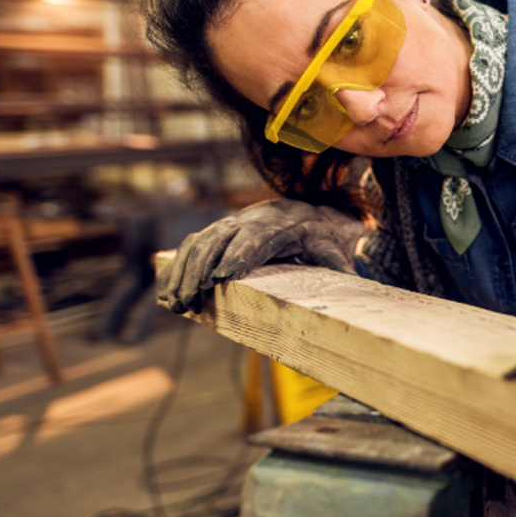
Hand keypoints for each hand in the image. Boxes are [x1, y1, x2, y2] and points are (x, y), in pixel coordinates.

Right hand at [157, 199, 367, 313]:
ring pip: (197, 245)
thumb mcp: (331, 246)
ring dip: (182, 274)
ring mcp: (226, 227)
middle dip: (200, 270)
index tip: (220, 277)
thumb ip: (336, 261)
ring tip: (175, 304)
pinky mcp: (214, 235)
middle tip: (190, 299)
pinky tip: (164, 295)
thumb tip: (351, 278)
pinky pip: (188, 249)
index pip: (252, 239)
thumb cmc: (316, 235)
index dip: (236, 256)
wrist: (302, 212)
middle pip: (217, 242)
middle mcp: (244, 222)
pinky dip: (174, 270)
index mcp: (274, 226)